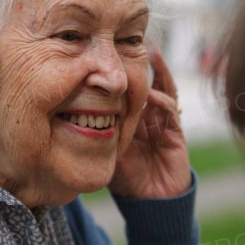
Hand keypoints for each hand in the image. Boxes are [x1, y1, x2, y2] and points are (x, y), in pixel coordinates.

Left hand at [108, 49, 191, 199]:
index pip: (129, 87)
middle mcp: (151, 117)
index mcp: (134, 118)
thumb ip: (94, 133)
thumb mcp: (106, 150)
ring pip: (163, 90)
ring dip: (157, 73)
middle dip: (142, 63)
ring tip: (150, 54)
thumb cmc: (127, 179)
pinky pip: (170, 112)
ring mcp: (165, 124)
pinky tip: (150, 94)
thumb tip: (68, 115)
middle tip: (134, 41)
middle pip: (148, 81)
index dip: (124, 70)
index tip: (110, 51)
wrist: (151, 203)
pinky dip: (161, 101)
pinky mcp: (176, 135)